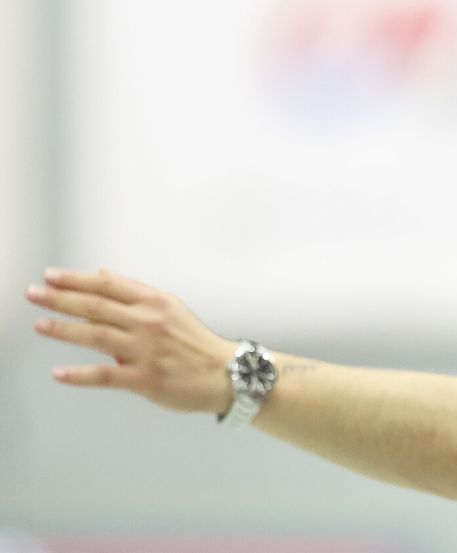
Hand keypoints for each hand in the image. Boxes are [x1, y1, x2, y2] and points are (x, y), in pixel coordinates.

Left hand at [26, 268, 236, 414]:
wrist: (226, 374)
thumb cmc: (197, 343)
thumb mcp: (171, 308)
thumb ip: (135, 293)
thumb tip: (103, 275)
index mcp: (155, 302)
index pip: (108, 285)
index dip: (76, 279)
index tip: (50, 276)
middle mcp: (148, 323)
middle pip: (96, 306)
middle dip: (60, 299)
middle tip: (33, 294)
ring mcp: (146, 351)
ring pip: (96, 336)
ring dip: (63, 329)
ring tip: (40, 325)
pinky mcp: (145, 379)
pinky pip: (106, 375)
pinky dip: (80, 375)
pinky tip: (59, 374)